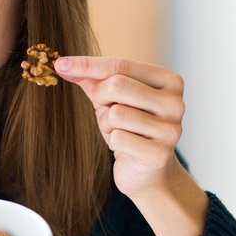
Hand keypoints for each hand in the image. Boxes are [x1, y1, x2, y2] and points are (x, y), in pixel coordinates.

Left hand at [54, 56, 185, 197]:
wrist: (147, 171)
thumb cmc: (129, 127)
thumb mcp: (111, 98)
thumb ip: (92, 78)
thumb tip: (62, 65)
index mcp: (169, 81)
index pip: (121, 65)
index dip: (87, 65)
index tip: (60, 64)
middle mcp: (175, 103)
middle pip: (117, 85)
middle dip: (100, 98)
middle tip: (105, 109)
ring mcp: (171, 129)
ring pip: (115, 114)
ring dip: (107, 124)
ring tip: (119, 131)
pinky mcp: (160, 154)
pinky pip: (118, 138)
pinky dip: (113, 142)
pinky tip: (125, 148)